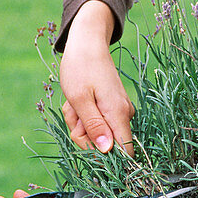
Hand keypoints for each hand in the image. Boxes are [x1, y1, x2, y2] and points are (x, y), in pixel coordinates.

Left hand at [59, 1, 133, 154]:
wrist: (87, 42)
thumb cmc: (80, 67)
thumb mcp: (79, 99)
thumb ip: (93, 126)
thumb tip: (106, 151)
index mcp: (118, 114)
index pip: (124, 152)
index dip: (104, 156)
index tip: (85, 140)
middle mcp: (124, 114)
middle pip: (104, 144)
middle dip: (82, 132)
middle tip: (73, 111)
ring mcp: (118, 110)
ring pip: (95, 132)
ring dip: (79, 121)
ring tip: (74, 101)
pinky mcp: (112, 107)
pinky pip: (94, 120)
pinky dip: (82, 113)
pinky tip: (78, 99)